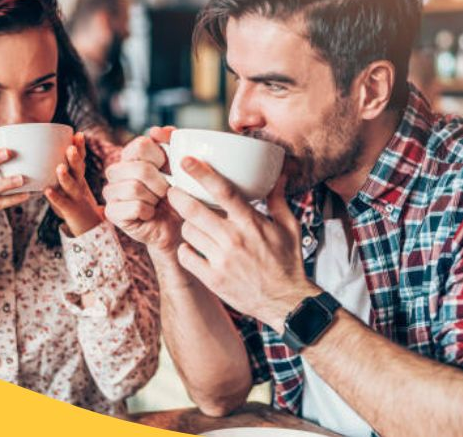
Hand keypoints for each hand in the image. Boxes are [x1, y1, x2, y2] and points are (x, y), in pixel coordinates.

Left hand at [44, 131, 103, 236]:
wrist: (88, 226)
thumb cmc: (73, 201)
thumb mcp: (70, 184)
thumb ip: (60, 169)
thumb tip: (38, 151)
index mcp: (78, 177)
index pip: (81, 159)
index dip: (81, 147)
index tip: (79, 134)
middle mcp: (79, 185)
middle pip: (79, 170)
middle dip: (76, 158)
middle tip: (71, 147)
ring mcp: (76, 198)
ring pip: (72, 186)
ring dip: (66, 177)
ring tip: (60, 167)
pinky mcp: (70, 210)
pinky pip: (62, 203)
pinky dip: (55, 197)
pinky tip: (47, 191)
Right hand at [104, 126, 182, 253]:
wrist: (176, 227)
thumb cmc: (177, 196)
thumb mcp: (179, 166)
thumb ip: (171, 142)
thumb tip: (157, 130)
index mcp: (130, 155)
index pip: (142, 144)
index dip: (161, 158)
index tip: (169, 169)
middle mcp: (116, 170)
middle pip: (140, 168)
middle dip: (161, 183)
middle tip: (165, 192)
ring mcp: (111, 191)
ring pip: (135, 188)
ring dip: (154, 198)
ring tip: (157, 203)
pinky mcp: (111, 212)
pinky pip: (134, 206)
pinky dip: (149, 211)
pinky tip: (150, 214)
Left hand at [167, 157, 317, 331]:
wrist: (286, 301)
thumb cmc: (287, 263)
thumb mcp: (289, 228)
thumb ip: (278, 200)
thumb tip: (278, 176)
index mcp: (251, 223)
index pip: (223, 191)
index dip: (202, 173)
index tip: (187, 162)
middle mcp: (234, 239)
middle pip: (194, 210)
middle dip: (178, 196)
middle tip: (173, 191)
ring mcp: (222, 260)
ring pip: (188, 232)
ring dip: (186, 224)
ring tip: (192, 224)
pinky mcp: (213, 279)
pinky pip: (186, 256)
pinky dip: (185, 250)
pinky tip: (192, 248)